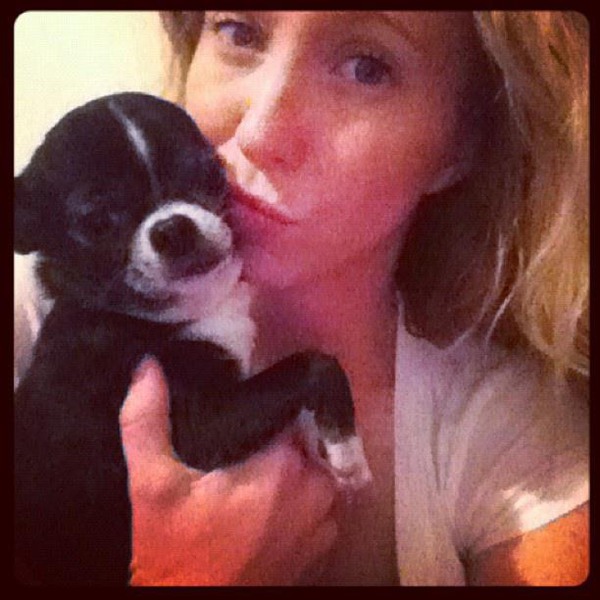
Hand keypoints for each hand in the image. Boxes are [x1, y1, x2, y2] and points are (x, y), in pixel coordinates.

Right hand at [119, 356, 337, 585]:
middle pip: (304, 437)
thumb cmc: (176, 552)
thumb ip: (147, 423)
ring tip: (255, 469)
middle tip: (243, 442)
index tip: (244, 407)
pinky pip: (321, 500)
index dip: (267, 402)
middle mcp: (317, 488)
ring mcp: (325, 520)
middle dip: (278, 435)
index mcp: (285, 464)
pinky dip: (302, 495)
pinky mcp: (322, 545)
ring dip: (293, 465)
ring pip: (316, 467)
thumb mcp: (153, 486)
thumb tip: (148, 368)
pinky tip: (270, 500)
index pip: (291, 408)